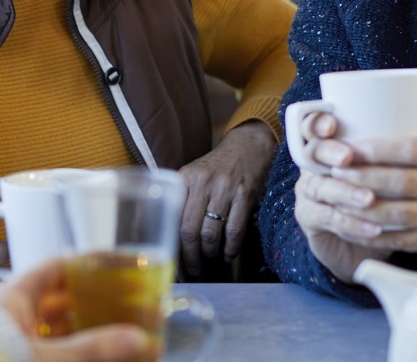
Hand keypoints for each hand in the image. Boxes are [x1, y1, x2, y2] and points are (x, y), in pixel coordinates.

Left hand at [0, 258, 150, 361]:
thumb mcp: (44, 358)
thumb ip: (90, 349)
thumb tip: (135, 338)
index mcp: (12, 299)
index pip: (54, 268)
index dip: (85, 264)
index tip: (113, 267)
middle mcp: (10, 318)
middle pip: (57, 301)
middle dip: (89, 304)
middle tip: (122, 306)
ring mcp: (11, 343)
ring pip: (53, 331)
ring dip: (82, 333)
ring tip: (115, 337)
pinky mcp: (11, 358)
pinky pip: (48, 352)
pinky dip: (71, 354)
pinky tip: (92, 358)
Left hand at [177, 119, 275, 276]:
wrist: (247, 146)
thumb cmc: (216, 168)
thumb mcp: (193, 175)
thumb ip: (181, 200)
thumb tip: (168, 235)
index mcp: (185, 178)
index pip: (173, 218)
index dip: (173, 244)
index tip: (173, 260)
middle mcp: (203, 182)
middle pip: (190, 230)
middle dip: (191, 256)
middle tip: (193, 269)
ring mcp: (225, 188)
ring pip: (211, 233)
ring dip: (210, 254)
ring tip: (209, 261)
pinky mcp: (245, 194)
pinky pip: (235, 231)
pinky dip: (230, 249)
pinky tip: (227, 254)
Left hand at [294, 59, 416, 282]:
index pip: (408, 151)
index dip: (375, 151)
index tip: (347, 147)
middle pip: (400, 183)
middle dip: (361, 177)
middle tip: (332, 169)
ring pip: (399, 215)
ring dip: (362, 207)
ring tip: (335, 194)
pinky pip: (401, 240)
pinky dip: (372, 234)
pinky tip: (348, 224)